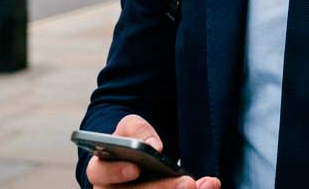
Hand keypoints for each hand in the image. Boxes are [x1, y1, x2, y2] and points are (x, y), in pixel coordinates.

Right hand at [85, 115, 220, 188]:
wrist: (140, 157)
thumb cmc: (130, 141)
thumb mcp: (130, 127)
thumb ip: (137, 129)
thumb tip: (154, 146)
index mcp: (100, 170)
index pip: (100, 174)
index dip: (116, 172)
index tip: (136, 169)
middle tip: (187, 183)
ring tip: (202, 186)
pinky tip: (208, 186)